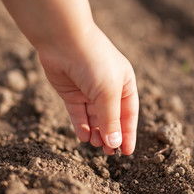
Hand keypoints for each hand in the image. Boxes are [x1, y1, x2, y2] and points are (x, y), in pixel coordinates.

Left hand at [37, 26, 138, 154]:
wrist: (64, 40)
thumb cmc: (95, 62)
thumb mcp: (108, 93)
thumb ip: (111, 120)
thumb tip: (115, 144)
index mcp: (125, 84)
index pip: (129, 114)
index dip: (128, 133)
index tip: (127, 152)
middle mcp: (108, 88)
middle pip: (111, 118)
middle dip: (110, 135)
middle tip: (108, 153)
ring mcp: (89, 91)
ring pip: (94, 118)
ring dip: (95, 132)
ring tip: (95, 145)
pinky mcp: (71, 93)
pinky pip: (78, 113)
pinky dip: (80, 125)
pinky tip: (83, 136)